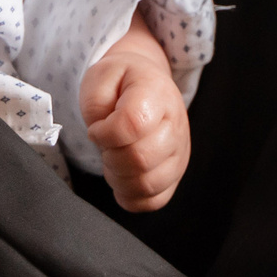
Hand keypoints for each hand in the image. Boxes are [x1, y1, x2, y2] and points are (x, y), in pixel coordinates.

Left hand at [81, 16, 189, 210]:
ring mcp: (179, 152)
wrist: (145, 81)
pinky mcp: (175, 174)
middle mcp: (175, 124)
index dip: (105, 133)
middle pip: (141, 159)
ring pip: (148, 184)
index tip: (97, 129)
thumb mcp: (100, 76)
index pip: (133, 124)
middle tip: (105, 145)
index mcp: (156, 92)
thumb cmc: (120, 81)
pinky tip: (123, 175)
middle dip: (110, 157)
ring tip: (113, 158)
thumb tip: (103, 137)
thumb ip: (96, 104)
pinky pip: (154, 200)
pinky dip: (130, 195)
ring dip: (119, 178)